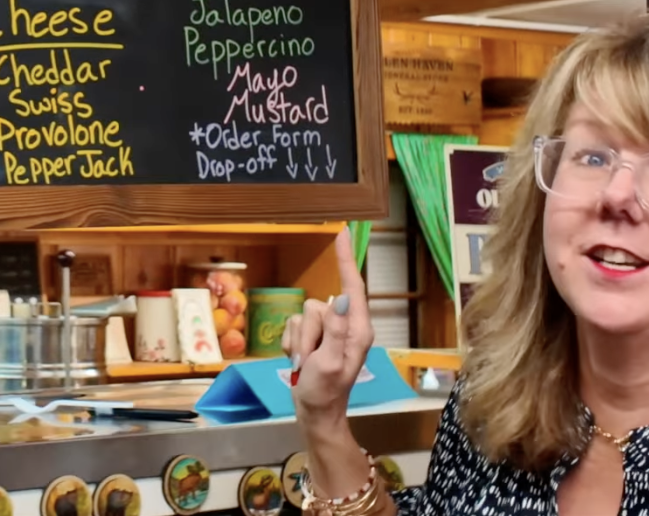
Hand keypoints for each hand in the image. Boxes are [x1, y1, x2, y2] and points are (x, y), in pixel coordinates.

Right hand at [281, 228, 373, 424]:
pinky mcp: (310, 337)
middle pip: (317, 306)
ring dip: (298, 342)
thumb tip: (339, 299)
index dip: (346, 259)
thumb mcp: (330, 363)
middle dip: (307, 333)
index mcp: (358, 330)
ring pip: (302, 316)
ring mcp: (326, 332)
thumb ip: (334, 331)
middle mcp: (345, 326)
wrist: (312, 414)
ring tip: (306, 364)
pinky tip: (298, 362)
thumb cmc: (325, 393)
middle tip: (309, 360)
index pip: (352, 287)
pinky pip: (292, 326)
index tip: (343, 233)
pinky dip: (290, 345)